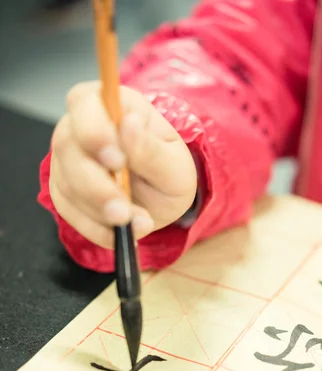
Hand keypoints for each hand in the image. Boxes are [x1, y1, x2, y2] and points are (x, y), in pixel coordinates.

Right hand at [49, 81, 196, 247]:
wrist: (162, 201)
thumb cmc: (169, 173)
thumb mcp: (175, 165)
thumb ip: (152, 150)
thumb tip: (129, 125)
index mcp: (112, 107)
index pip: (84, 103)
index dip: (94, 131)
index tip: (117, 161)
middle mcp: (80, 128)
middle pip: (68, 148)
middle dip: (96, 186)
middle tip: (124, 212)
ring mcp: (67, 161)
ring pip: (67, 184)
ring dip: (100, 212)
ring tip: (137, 225)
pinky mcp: (64, 192)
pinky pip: (70, 212)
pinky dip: (97, 229)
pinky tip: (122, 234)